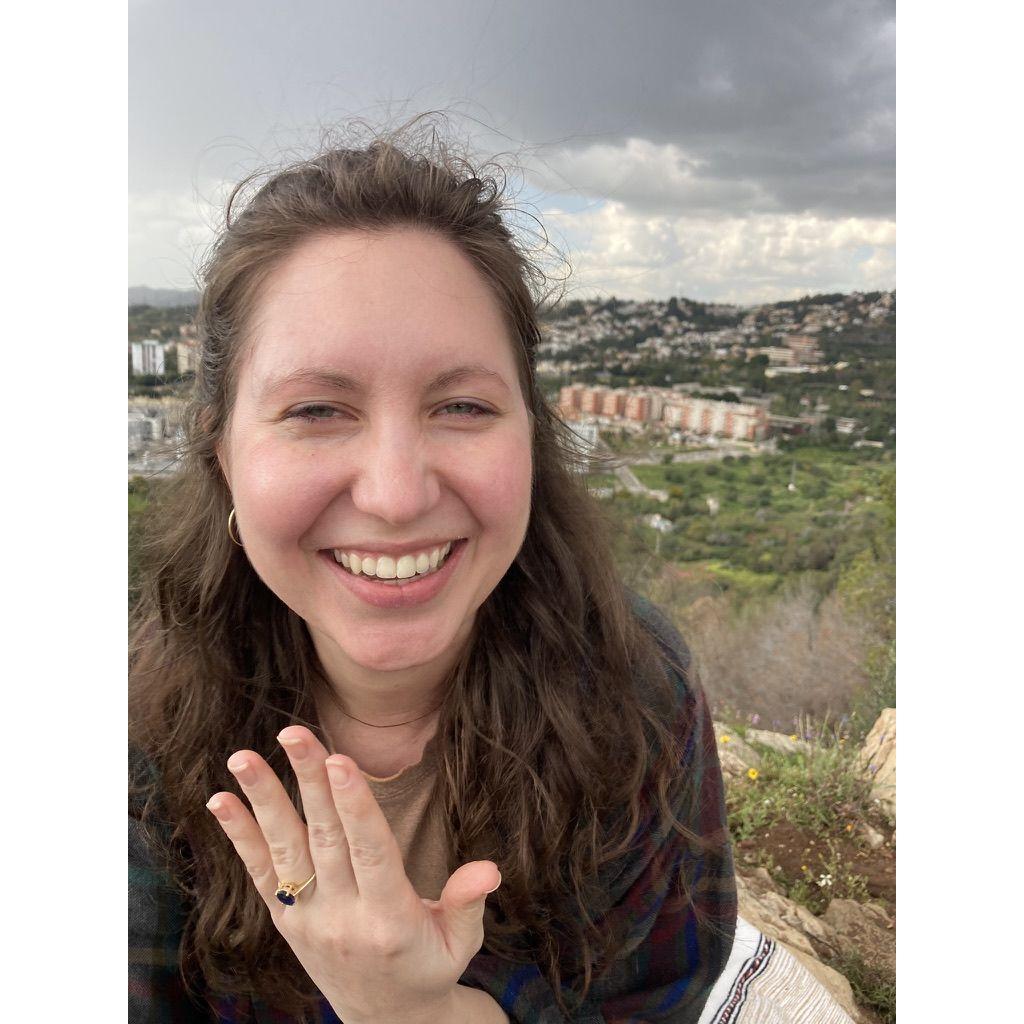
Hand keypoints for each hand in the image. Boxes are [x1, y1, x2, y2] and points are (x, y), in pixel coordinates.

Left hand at [206, 725, 500, 1023]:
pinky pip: (260, 873)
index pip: (370, 851)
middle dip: (309, 781)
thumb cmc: (429, 968)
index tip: (341, 759)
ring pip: (285, 850)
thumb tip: (490, 869)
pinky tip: (220, 801)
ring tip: (242, 757)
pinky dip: (239, 836)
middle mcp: (343, 917)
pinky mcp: (287, 920)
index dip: (355, 804)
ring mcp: (309, 919)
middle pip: (324, 838)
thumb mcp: (460, 943)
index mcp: (390, 919)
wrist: (383, 1021)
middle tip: (293, 732)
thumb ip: (467, 902)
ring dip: (265, 799)